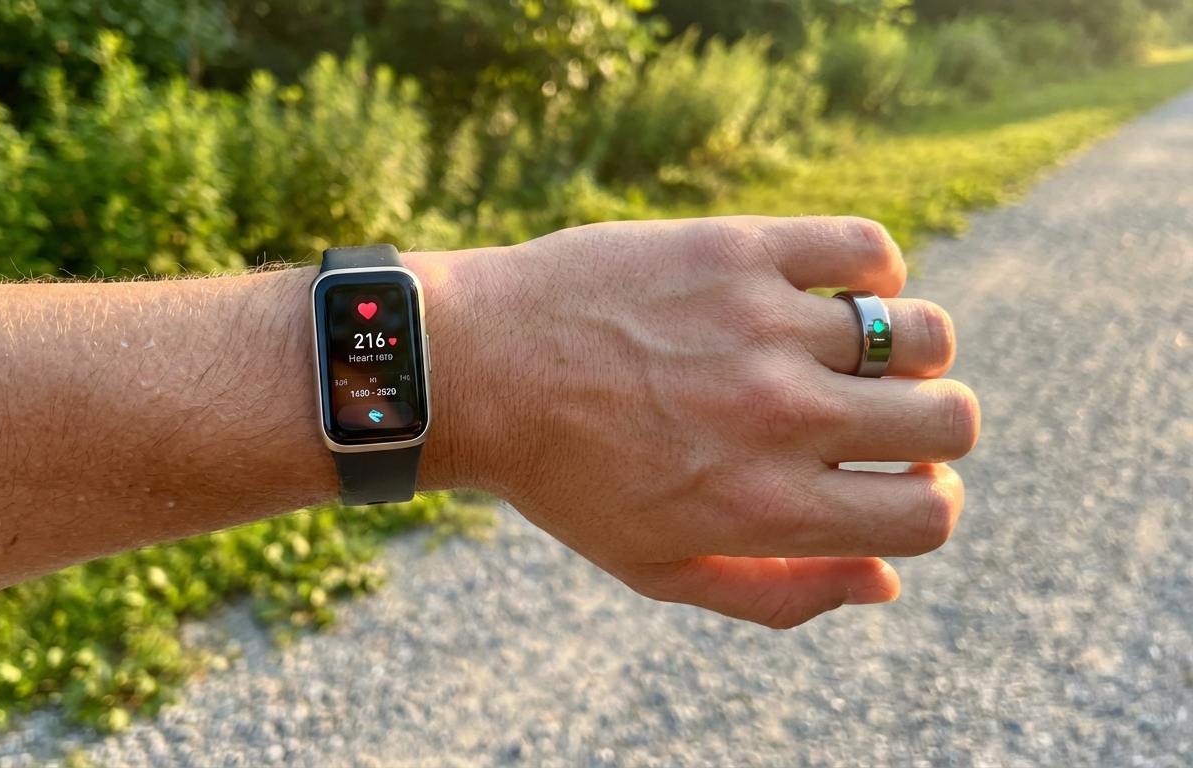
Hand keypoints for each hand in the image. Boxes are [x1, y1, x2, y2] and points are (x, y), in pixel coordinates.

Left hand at [423, 216, 978, 627]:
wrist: (478, 369)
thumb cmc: (566, 478)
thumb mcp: (657, 569)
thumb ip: (779, 595)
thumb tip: (887, 579)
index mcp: (765, 507)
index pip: (929, 513)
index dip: (928, 502)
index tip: (897, 480)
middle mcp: (779, 418)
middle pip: (949, 420)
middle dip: (934, 428)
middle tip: (879, 415)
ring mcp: (763, 327)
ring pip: (923, 332)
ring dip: (906, 350)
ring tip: (851, 352)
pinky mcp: (738, 250)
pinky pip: (868, 247)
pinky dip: (871, 268)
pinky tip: (824, 292)